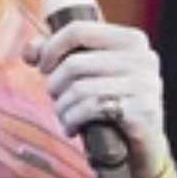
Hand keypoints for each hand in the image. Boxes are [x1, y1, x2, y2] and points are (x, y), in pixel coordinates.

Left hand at [23, 20, 170, 177]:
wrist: (144, 147)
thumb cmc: (111, 104)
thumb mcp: (89, 75)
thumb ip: (59, 56)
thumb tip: (30, 51)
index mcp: (131, 40)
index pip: (78, 30)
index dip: (51, 48)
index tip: (43, 67)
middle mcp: (143, 58)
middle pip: (74, 63)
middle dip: (55, 85)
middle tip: (56, 99)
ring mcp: (146, 85)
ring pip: (79, 88)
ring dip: (61, 107)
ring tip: (64, 116)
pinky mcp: (142, 111)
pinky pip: (91, 109)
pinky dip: (72, 120)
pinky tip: (72, 128)